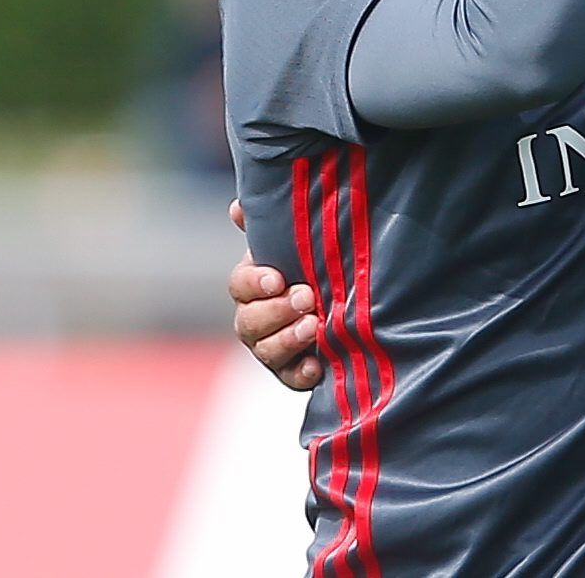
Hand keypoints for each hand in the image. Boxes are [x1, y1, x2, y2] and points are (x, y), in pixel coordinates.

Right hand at [228, 199, 319, 389]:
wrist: (347, 299)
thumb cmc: (313, 264)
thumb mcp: (296, 241)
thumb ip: (269, 224)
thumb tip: (238, 206)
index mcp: (253, 285)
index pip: (240, 285)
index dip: (254, 283)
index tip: (276, 279)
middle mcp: (255, 318)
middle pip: (250, 321)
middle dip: (277, 311)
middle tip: (307, 297)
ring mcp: (271, 347)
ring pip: (267, 350)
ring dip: (288, 339)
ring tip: (314, 326)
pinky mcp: (292, 371)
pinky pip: (289, 378)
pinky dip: (301, 373)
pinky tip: (316, 365)